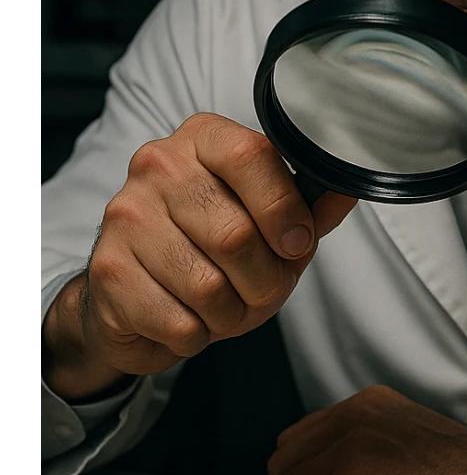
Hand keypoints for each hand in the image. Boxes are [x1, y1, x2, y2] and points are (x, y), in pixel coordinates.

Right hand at [43, 112, 355, 399]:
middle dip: (264, 281)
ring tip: (222, 305)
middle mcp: (157, 166)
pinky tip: (186, 318)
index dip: (284, 209)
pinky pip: (180, 322)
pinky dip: (197, 335)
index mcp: (203, 139)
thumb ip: (308, 206)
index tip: (296, 243)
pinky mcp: (107, 271)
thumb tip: (350, 187)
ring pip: (208, 287)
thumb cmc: (209, 248)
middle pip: (235, 235)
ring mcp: (126, 217)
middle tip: (259, 290)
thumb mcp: (267, 220)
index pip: (251, 156)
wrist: (130, 292)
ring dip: (231, 314)